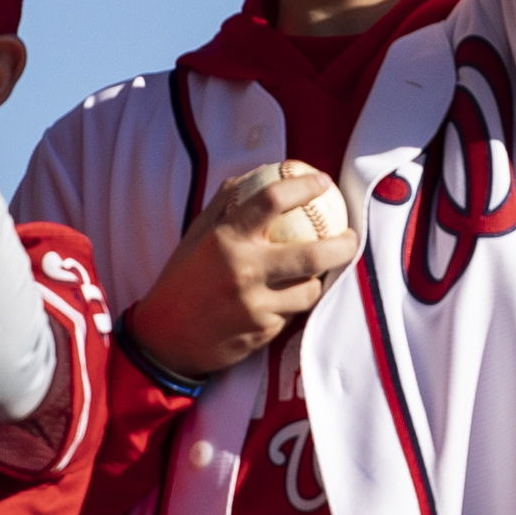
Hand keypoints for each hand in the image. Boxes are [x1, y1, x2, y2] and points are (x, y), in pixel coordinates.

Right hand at [125, 164, 360, 381]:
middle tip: (351, 236)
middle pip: (312, 254)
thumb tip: (254, 175)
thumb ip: (225, 206)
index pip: (272, 201)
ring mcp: (255, 305)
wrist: (164, 339)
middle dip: (342, 245)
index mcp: (225, 239)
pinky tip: (291, 297)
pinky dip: (293, 304)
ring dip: (318, 279)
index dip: (303, 186)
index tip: (322, 182)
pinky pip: (292, 314)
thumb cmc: (181, 281)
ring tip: (323, 269)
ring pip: (310, 290)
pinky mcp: (262, 332)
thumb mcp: (195, 237)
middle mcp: (243, 270)